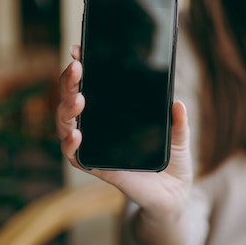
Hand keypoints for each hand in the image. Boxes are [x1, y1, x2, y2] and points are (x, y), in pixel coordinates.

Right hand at [57, 45, 192, 221]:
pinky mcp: (97, 168)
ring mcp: (95, 147)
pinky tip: (76, 135)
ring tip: (78, 99)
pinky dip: (71, 145)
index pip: (91, 87)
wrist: (174, 194)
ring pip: (66, 125)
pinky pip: (75, 156)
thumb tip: (177, 103)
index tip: (78, 50)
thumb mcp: (179, 136)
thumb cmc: (172, 159)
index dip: (81, 70)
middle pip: (72, 102)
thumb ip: (177, 121)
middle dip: (69, 82)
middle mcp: (99, 128)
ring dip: (67, 110)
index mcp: (114, 114)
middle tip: (76, 67)